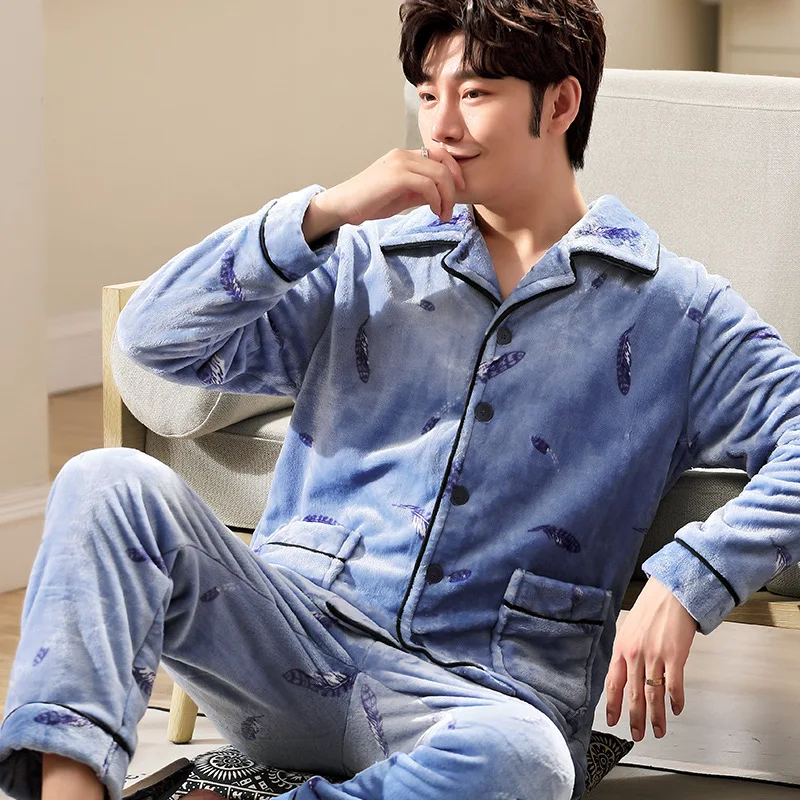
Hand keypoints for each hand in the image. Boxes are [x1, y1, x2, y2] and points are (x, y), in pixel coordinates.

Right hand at [318, 146, 466, 227]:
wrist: (343, 205)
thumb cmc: (369, 202)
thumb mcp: (402, 196)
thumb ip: (421, 192)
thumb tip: (442, 196)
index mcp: (405, 156)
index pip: (440, 154)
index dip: (454, 171)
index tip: (459, 191)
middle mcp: (404, 155)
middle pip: (444, 164)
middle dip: (454, 189)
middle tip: (451, 210)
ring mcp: (400, 163)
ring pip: (439, 174)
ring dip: (447, 198)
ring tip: (443, 215)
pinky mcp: (397, 176)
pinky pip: (429, 185)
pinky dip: (437, 200)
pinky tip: (435, 212)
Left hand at [605, 576, 697, 741]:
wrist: (671, 592)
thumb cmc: (651, 609)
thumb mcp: (630, 630)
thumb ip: (627, 653)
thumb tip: (627, 675)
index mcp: (622, 648)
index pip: (613, 683)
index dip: (613, 705)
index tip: (613, 721)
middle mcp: (635, 654)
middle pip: (634, 694)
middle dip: (635, 718)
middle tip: (637, 735)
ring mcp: (654, 656)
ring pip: (653, 695)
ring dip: (656, 717)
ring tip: (658, 731)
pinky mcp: (674, 656)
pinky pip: (674, 686)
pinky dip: (675, 701)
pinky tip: (676, 710)